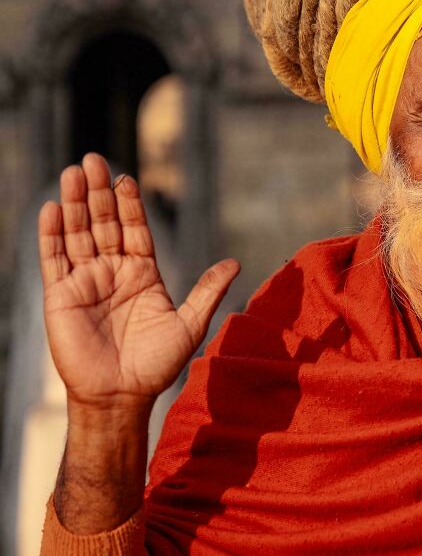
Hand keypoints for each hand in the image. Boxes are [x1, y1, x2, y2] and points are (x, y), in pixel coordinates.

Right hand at [38, 153, 239, 409]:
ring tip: (72, 172)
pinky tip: (51, 208)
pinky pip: (54, 259)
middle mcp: (113, 271)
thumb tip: (235, 263)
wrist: (121, 395)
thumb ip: (208, 291)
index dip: (130, 204)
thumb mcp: (189, 324)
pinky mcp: (60, 295)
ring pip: (78, 233)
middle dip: (99, 192)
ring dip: (74, 203)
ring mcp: (85, 281)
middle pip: (104, 223)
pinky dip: (51, 234)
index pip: (135, 229)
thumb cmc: (156, 365)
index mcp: (143, 273)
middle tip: (93, 159)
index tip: (127, 178)